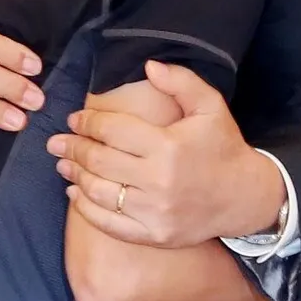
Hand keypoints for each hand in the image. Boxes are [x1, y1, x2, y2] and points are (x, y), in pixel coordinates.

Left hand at [47, 59, 285, 247]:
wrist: (244, 196)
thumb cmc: (223, 146)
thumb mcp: (210, 106)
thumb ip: (180, 81)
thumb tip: (148, 66)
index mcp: (168, 146)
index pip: (113, 130)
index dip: (89, 122)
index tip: (75, 119)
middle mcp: (158, 181)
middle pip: (100, 161)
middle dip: (73, 148)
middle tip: (56, 142)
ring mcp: (154, 212)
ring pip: (100, 192)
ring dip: (75, 176)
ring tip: (63, 164)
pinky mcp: (154, 235)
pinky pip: (110, 225)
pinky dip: (87, 209)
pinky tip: (76, 194)